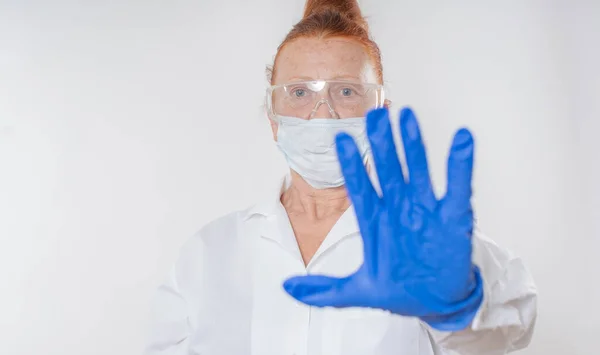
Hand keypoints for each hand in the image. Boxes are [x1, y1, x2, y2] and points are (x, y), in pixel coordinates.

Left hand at [283, 107, 483, 330]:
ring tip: (407, 116)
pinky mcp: (454, 217)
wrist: (435, 303)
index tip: (341, 140)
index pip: (359, 188)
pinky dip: (461, 164)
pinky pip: (457, 187)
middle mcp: (398, 208)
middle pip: (387, 169)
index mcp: (374, 220)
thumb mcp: (357, 291)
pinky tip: (462, 138)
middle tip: (374, 115)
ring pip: (417, 170)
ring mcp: (425, 210)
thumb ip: (324, 289)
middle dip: (380, 143)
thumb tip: (287, 287)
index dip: (351, 166)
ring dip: (413, 144)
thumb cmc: (397, 289)